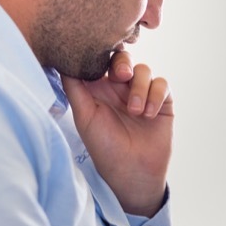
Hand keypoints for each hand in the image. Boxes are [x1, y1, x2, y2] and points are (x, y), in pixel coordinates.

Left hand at [62, 51, 171, 216]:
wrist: (132, 172)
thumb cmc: (104, 147)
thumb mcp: (83, 115)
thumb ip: (74, 86)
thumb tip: (64, 59)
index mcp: (99, 87)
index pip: (101, 59)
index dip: (102, 53)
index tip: (100, 60)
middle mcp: (120, 88)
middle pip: (124, 58)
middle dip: (124, 63)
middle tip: (122, 76)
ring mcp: (142, 93)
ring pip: (144, 70)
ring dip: (140, 88)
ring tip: (135, 111)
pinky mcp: (162, 102)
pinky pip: (162, 85)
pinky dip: (155, 96)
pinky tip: (148, 115)